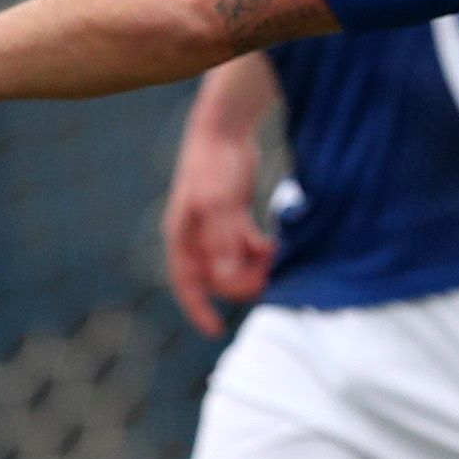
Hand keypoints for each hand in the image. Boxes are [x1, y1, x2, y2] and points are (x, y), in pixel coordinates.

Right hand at [162, 119, 277, 338]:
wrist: (223, 129)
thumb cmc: (213, 164)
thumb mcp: (218, 204)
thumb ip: (222, 242)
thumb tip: (224, 279)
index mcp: (181, 237)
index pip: (185, 283)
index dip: (198, 309)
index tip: (215, 330)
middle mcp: (196, 236)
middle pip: (215, 277)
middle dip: (239, 283)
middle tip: (266, 279)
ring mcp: (215, 228)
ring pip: (234, 264)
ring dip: (253, 268)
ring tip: (276, 260)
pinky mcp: (234, 217)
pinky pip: (247, 246)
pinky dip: (260, 251)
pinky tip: (277, 248)